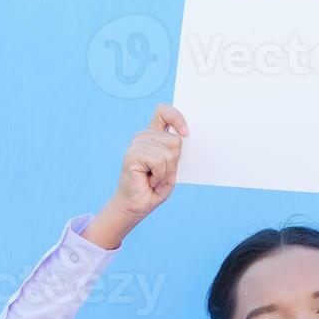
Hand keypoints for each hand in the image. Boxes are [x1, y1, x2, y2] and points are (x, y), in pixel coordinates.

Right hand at [110, 103, 188, 220]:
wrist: (135, 206)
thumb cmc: (154, 189)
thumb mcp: (171, 168)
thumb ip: (175, 151)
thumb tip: (183, 137)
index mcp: (153, 136)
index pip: (163, 112)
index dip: (176, 117)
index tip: (186, 133)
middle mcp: (143, 137)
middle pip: (176, 140)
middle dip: (175, 162)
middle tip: (162, 174)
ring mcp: (136, 145)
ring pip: (169, 153)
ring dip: (166, 172)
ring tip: (154, 179)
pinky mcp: (132, 155)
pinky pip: (159, 161)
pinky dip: (160, 176)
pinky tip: (149, 181)